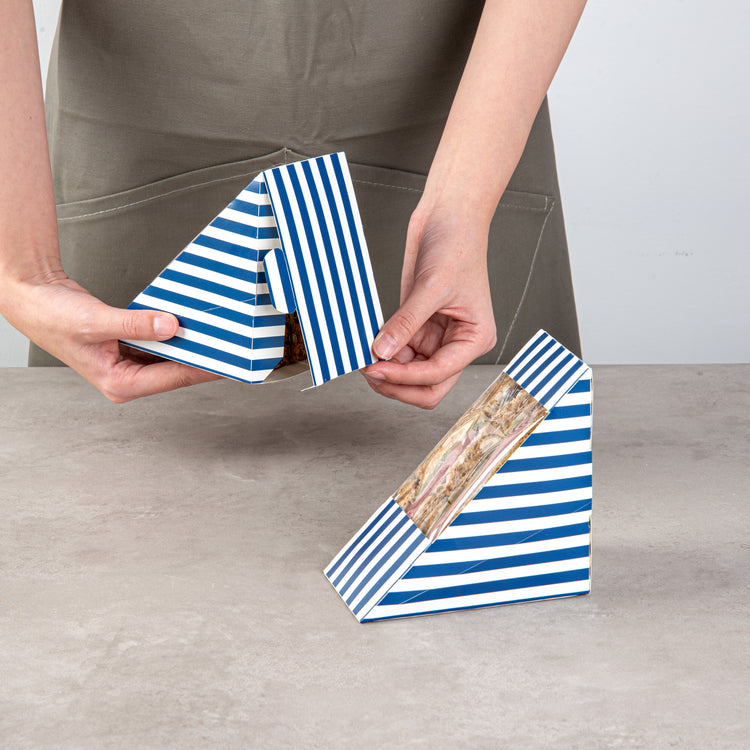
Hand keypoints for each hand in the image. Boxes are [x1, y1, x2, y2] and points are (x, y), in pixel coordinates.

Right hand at [3, 273, 220, 401]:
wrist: (35, 300)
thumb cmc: (53, 318)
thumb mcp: (95, 322)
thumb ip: (135, 324)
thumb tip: (171, 326)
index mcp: (120, 384)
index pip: (175, 377)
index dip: (205, 367)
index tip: (230, 360)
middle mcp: (129, 378)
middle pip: (178, 370)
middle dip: (203, 356)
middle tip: (233, 343)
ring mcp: (132, 364)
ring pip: (172, 356)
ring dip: (191, 344)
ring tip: (218, 332)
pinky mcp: (133, 348)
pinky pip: (162, 343)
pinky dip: (175, 334)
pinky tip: (191, 325)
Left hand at [362, 206, 496, 408]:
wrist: (449, 217)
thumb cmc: (457, 246)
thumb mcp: (431, 286)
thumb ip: (406, 322)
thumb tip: (382, 351)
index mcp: (474, 338)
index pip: (439, 374)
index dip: (406, 377)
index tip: (377, 368)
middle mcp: (456, 343)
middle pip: (428, 386)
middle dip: (398, 384)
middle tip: (370, 372)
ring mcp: (435, 337)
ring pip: (410, 373)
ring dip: (387, 369)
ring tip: (364, 356)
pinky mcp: (417, 326)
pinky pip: (398, 351)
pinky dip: (383, 352)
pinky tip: (368, 344)